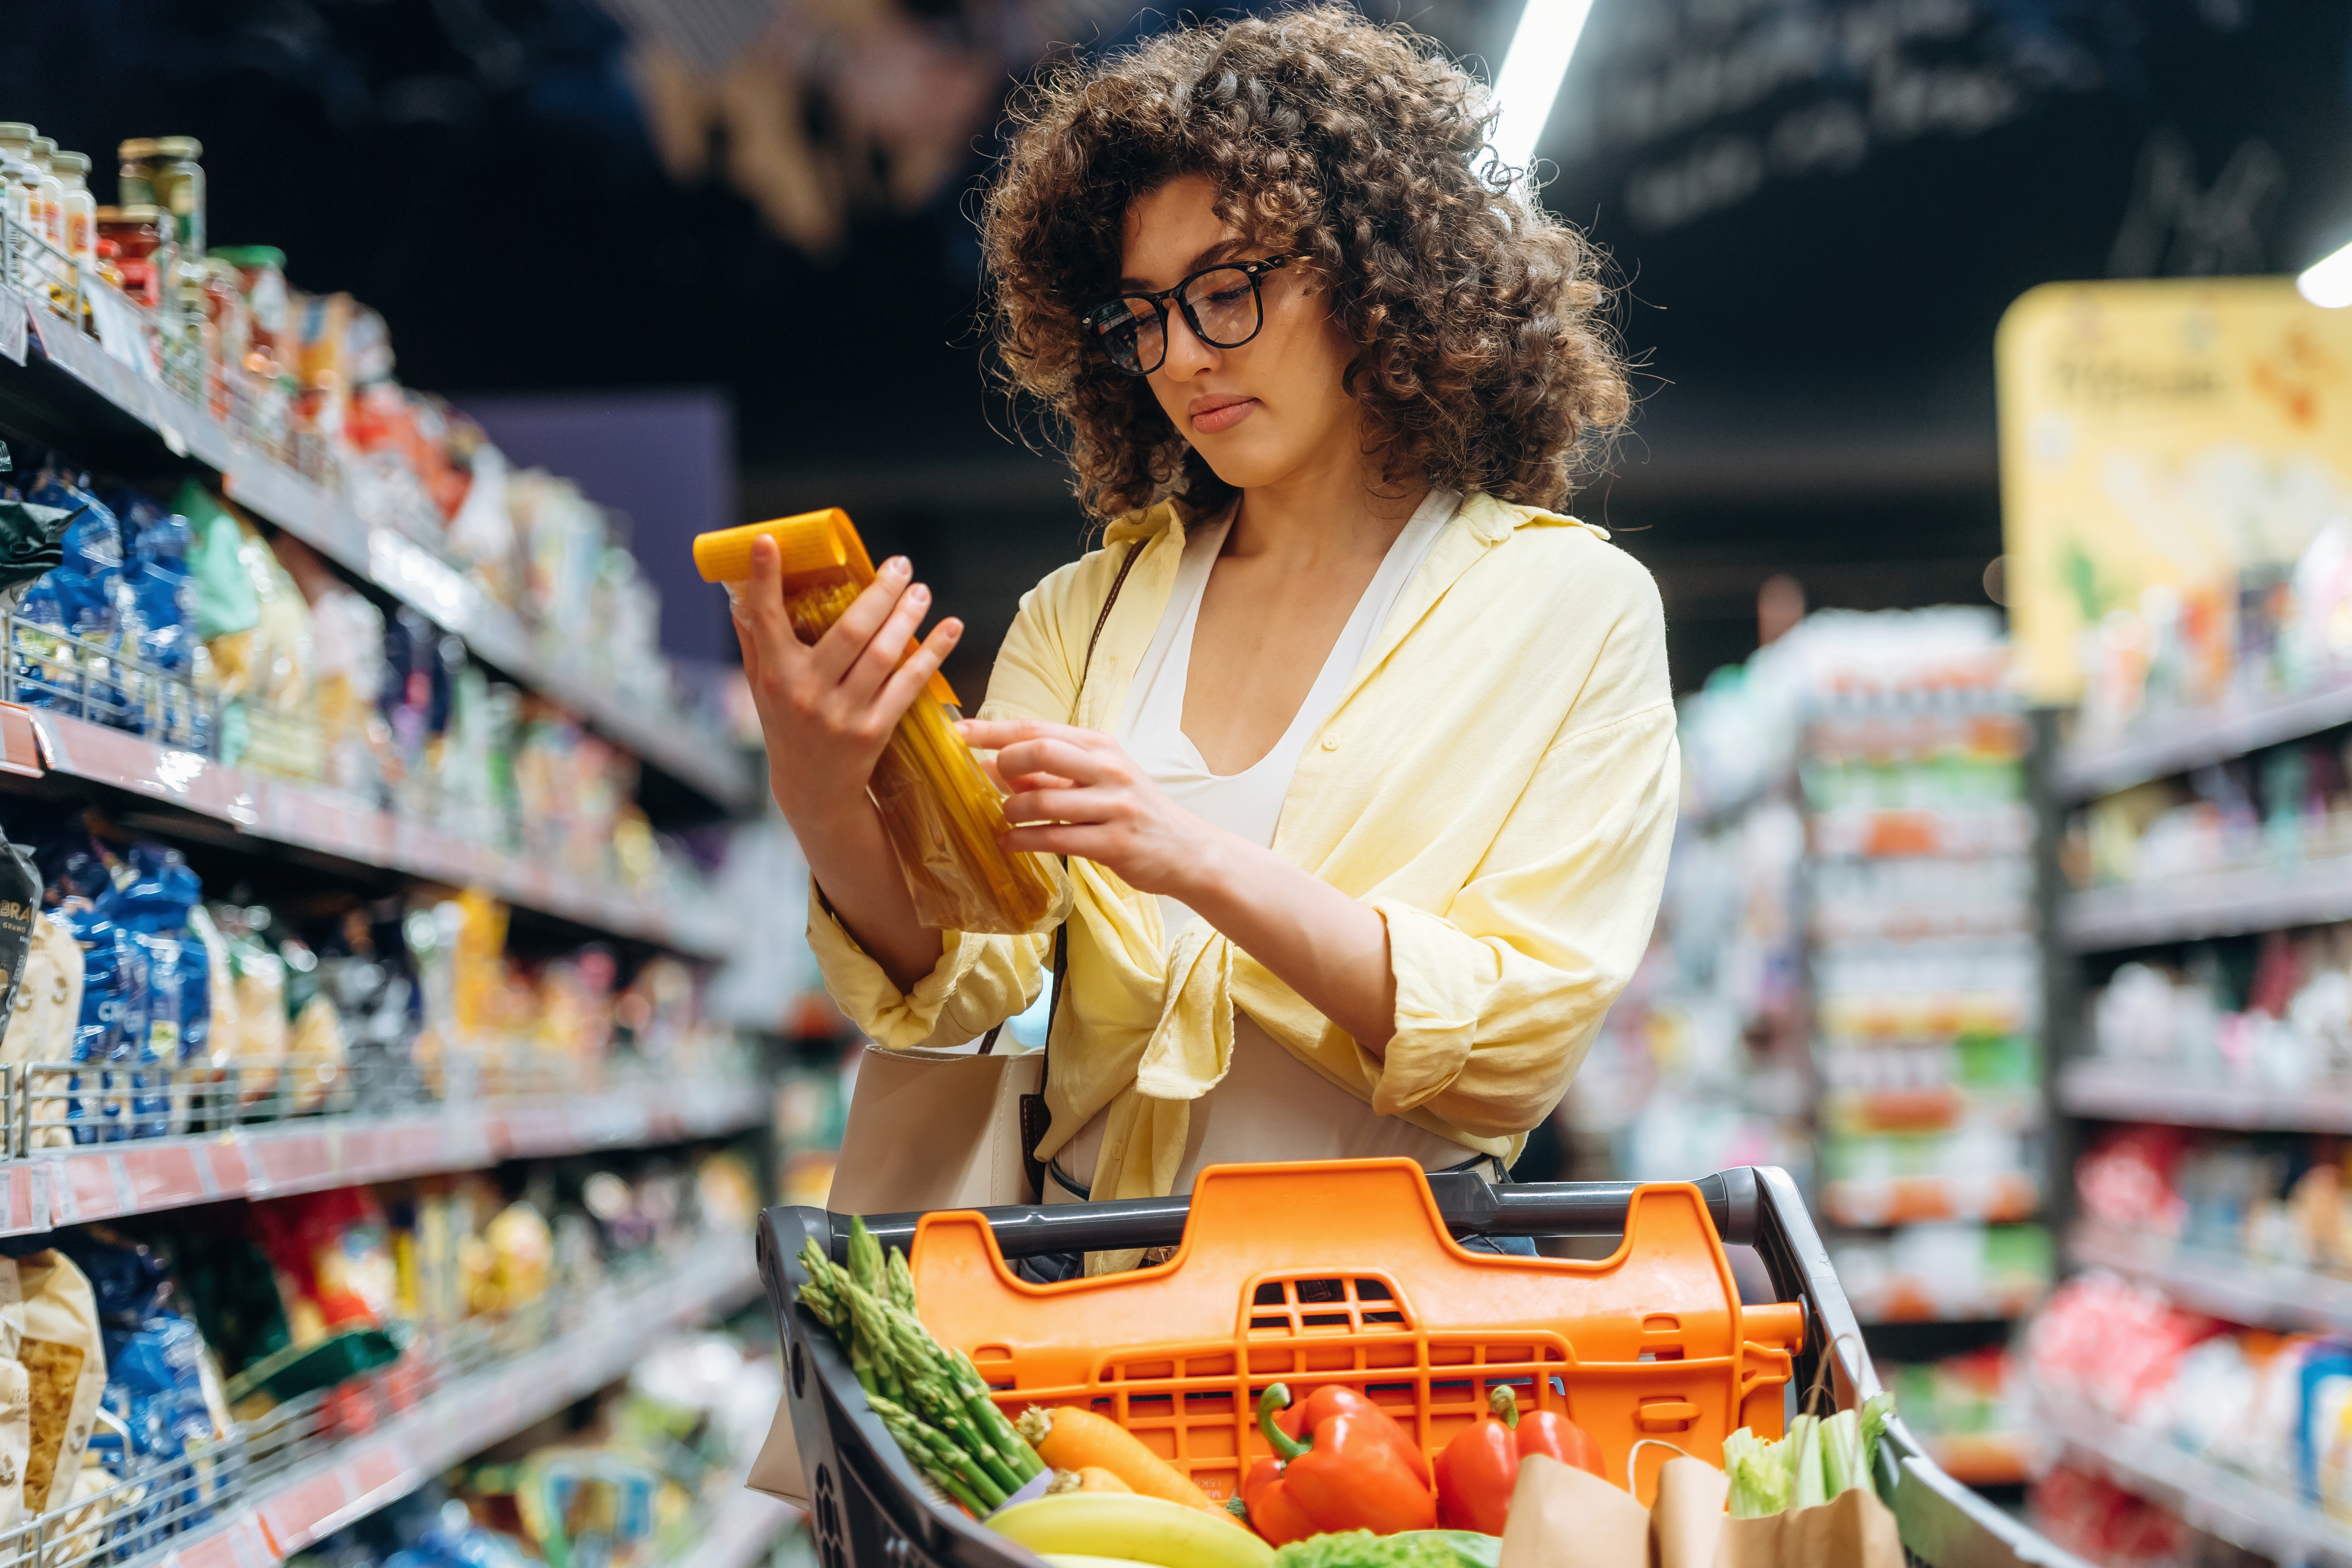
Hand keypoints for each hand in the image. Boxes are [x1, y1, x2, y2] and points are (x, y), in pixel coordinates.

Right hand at [732, 535, 961, 832]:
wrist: (812, 792)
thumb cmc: (787, 727)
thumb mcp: (761, 687)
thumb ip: (754, 639)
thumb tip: (739, 591)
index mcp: (774, 675)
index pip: (766, 619)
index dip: (765, 580)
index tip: (768, 542)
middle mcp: (805, 693)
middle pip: (848, 631)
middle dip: (878, 593)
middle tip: (900, 563)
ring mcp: (841, 714)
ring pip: (882, 655)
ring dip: (908, 617)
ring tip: (921, 590)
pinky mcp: (873, 732)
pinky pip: (908, 684)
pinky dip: (932, 653)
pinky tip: (951, 629)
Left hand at [955, 719, 1222, 899]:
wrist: (1186, 849)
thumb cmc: (1132, 811)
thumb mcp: (1096, 779)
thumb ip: (1050, 772)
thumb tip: (993, 765)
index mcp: (1100, 746)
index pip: (1038, 729)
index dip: (994, 730)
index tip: (958, 732)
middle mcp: (1108, 768)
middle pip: (1041, 751)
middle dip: (1004, 763)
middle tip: (989, 780)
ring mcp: (1113, 805)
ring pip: (1042, 799)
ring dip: (1011, 810)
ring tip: (1004, 819)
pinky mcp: (1114, 843)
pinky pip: (1055, 838)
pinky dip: (1022, 841)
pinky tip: (1008, 843)